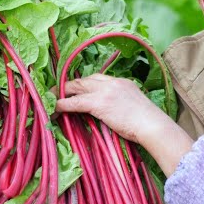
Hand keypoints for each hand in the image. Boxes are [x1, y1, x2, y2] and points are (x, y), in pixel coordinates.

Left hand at [53, 74, 171, 145]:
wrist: (153, 125)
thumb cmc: (148, 123)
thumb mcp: (134, 107)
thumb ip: (121, 105)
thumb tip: (111, 114)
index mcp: (122, 82)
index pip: (97, 78)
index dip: (84, 84)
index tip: (75, 89)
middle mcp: (112, 82)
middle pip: (84, 80)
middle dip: (68, 86)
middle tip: (56, 92)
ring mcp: (104, 91)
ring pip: (76, 87)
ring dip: (61, 93)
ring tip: (50, 100)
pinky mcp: (98, 103)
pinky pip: (74, 102)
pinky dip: (62, 105)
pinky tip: (54, 110)